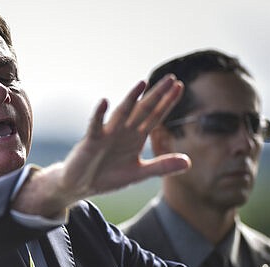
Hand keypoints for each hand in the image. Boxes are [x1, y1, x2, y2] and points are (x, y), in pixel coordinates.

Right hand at [13, 74, 189, 216]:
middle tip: (171, 78)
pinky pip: (95, 126)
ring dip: (131, 99)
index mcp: (136, 137)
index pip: (155, 116)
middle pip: (143, 110)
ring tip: (142, 84)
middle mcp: (123, 131)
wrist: (81, 186)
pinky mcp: (91, 141)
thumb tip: (189, 163)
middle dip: (156, 95)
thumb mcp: (138, 174)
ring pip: (122, 114)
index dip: (167, 102)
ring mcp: (107, 134)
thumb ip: (161, 167)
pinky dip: (99, 114)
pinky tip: (104, 102)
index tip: (180, 86)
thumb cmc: (107, 176)